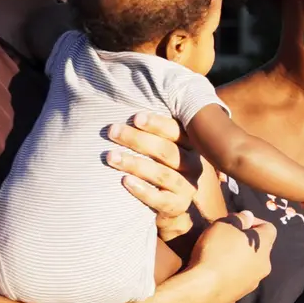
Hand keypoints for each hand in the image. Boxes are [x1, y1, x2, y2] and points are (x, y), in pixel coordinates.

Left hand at [108, 112, 203, 241]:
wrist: (167, 206)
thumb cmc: (157, 166)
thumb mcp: (158, 146)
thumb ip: (150, 128)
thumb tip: (124, 96)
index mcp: (190, 145)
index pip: (176, 131)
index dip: (156, 124)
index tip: (134, 117)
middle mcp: (193, 165)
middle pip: (167, 151)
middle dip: (137, 140)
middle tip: (112, 131)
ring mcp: (187, 187)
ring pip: (163, 174)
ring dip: (135, 164)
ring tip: (110, 157)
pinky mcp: (177, 206)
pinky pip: (160, 200)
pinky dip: (142, 190)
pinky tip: (125, 181)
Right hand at [185, 212, 275, 302]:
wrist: (203, 289)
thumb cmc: (215, 251)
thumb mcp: (224, 225)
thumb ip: (239, 219)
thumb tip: (248, 216)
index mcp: (264, 246)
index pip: (269, 228)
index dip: (255, 221)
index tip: (237, 222)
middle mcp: (265, 265)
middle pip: (260, 247)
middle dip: (246, 240)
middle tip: (227, 237)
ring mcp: (254, 282)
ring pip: (251, 264)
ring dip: (239, 257)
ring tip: (220, 255)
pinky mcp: (241, 294)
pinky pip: (240, 278)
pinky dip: (232, 272)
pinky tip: (217, 271)